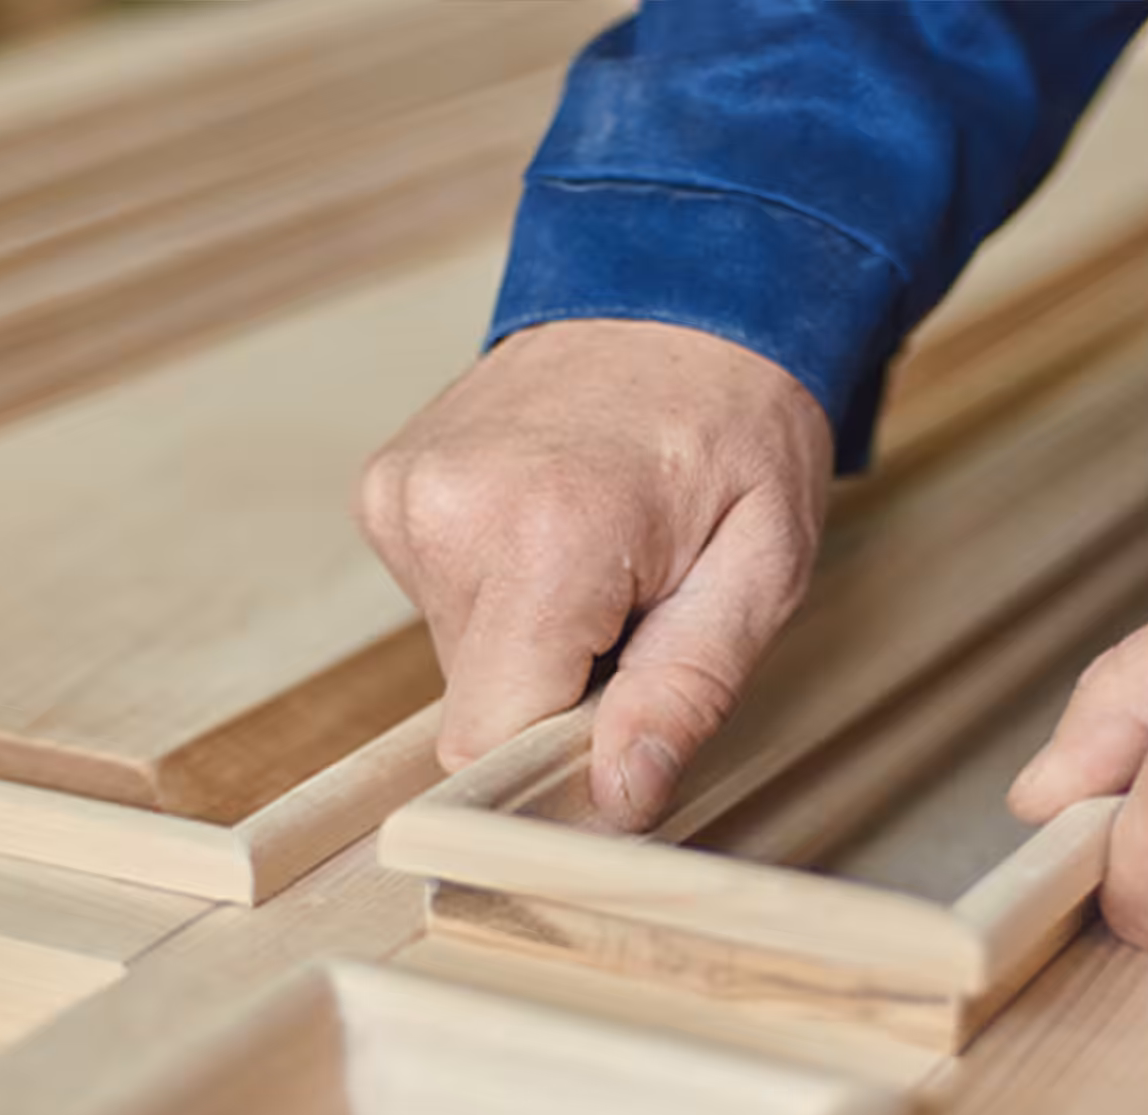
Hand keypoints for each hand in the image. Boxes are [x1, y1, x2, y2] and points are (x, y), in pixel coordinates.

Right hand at [357, 320, 832, 828]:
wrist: (681, 280)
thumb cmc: (739, 422)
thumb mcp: (762, 567)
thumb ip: (686, 692)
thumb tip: (617, 799)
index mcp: (544, 537)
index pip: (487, 741)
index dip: (549, 767)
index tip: (611, 740)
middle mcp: (448, 513)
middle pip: (478, 702)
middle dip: (558, 689)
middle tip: (633, 611)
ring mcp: (404, 494)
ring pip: (459, 655)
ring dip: (532, 636)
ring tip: (600, 554)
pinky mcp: (385, 488)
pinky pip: (440, 597)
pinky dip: (500, 589)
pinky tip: (554, 525)